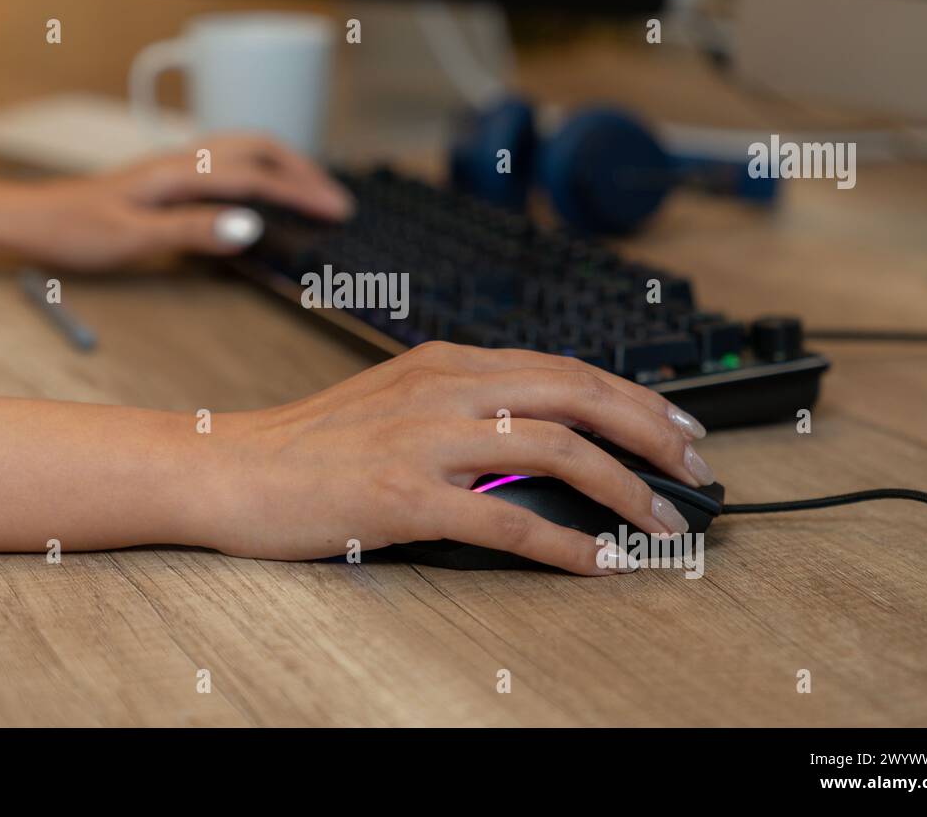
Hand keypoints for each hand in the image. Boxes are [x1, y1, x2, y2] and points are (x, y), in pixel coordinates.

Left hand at [0, 132, 352, 270]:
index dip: (300, 192)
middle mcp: (180, 161)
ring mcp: (174, 167)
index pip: (256, 176)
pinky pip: (228, 162)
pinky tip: (263, 193)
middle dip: (303, 169)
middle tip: (336, 200)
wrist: (27, 219)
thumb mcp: (131, 239)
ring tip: (312, 190)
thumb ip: (192, 231)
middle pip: (258, 146)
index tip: (336, 212)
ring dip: (284, 164)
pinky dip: (260, 169)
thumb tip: (250, 225)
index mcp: (178, 173)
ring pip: (244, 149)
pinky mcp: (167, 178)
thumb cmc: (72, 231)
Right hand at [189, 342, 714, 574]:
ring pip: (558, 449)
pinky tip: (596, 563)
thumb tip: (539, 440)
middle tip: (697, 471)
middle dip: (653, 433)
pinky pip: (508, 519)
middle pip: (579, 395)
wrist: (229, 468)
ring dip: (626, 490)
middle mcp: (445, 389)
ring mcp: (425, 441)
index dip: (636, 398)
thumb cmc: (309, 445)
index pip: (566, 368)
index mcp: (446, 364)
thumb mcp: (395, 405)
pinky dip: (566, 544)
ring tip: (662, 524)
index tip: (678, 429)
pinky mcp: (405, 497)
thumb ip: (463, 410)